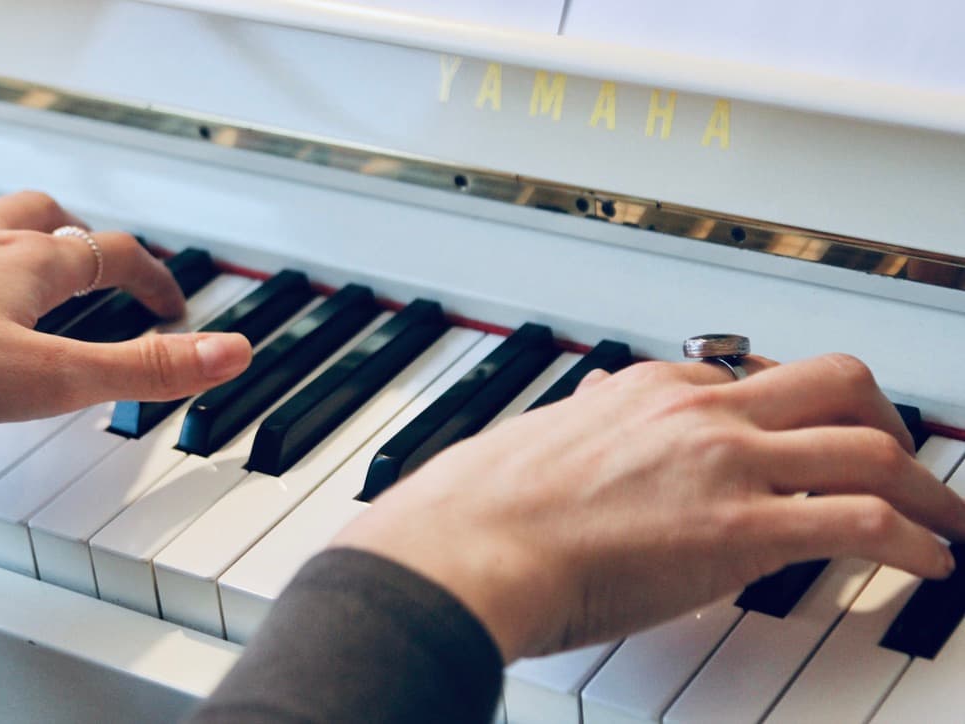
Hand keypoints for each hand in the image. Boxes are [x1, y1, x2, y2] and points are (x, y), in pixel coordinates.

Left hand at [0, 191, 251, 421]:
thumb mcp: (50, 377)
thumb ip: (142, 367)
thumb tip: (230, 352)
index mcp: (36, 265)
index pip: (117, 256)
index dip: (155, 277)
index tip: (173, 301)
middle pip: (56, 221)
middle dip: (90, 243)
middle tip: (104, 267)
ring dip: (27, 236)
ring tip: (33, 264)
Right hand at [334, 354, 964, 662]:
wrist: (470, 545)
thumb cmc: (486, 505)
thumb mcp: (541, 439)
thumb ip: (584, 423)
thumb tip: (591, 416)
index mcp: (651, 388)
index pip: (752, 379)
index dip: (793, 412)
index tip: (806, 438)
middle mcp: (699, 411)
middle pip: (835, 381)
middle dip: (885, 416)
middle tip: (897, 450)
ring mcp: (726, 463)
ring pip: (868, 444)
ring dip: (922, 483)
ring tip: (940, 516)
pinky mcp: (742, 528)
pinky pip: (863, 522)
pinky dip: (914, 542)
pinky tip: (926, 562)